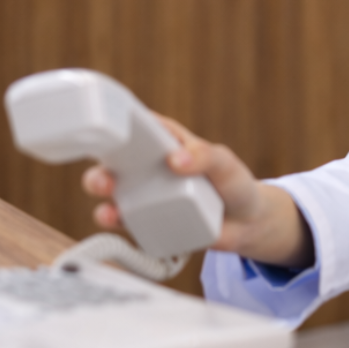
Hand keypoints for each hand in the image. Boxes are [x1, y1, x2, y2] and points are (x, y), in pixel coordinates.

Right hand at [81, 115, 313, 268]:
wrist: (246, 223)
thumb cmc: (233, 182)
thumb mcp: (225, 162)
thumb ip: (205, 156)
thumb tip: (177, 160)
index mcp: (167, 141)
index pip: (138, 125)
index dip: (119, 124)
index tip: (108, 130)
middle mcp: (149, 166)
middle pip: (114, 160)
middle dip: (102, 167)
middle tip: (107, 178)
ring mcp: (145, 194)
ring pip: (111, 192)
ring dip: (103, 198)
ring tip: (110, 207)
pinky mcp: (147, 221)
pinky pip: (124, 222)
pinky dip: (116, 222)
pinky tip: (118, 221)